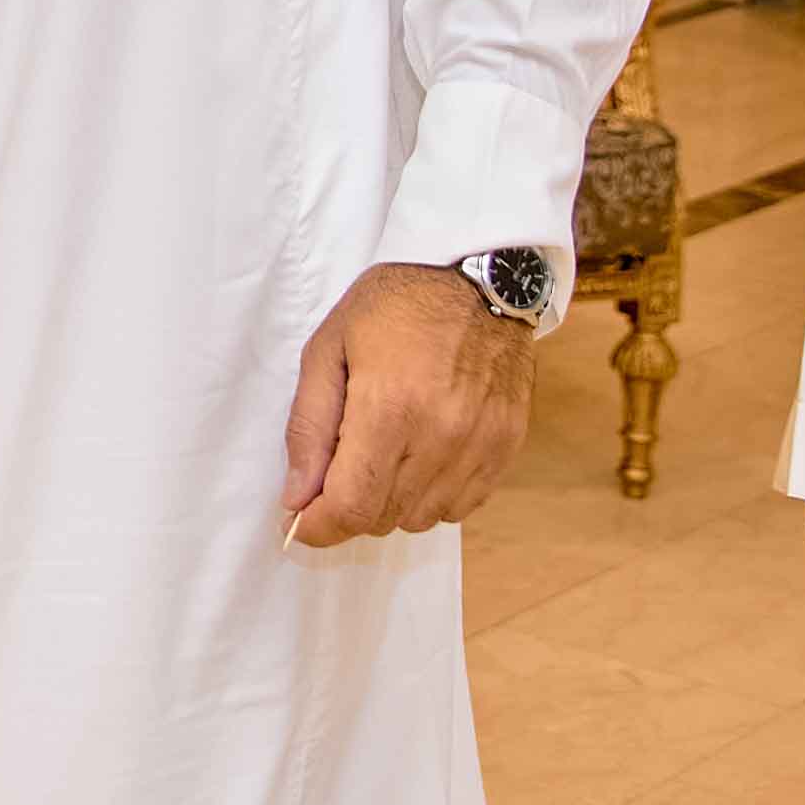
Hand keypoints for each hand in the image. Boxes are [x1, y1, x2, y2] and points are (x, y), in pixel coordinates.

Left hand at [280, 262, 535, 544]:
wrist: (476, 278)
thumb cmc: (391, 306)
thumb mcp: (328, 350)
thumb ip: (309, 427)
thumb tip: (297, 496)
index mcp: (390, 409)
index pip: (352, 506)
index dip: (318, 527)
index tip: (298, 521)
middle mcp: (442, 436)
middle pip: (384, 518)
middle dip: (347, 510)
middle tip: (333, 477)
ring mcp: (481, 445)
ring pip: (423, 518)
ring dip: (390, 505)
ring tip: (379, 459)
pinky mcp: (508, 446)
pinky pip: (463, 505)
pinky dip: (432, 498)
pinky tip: (418, 459)